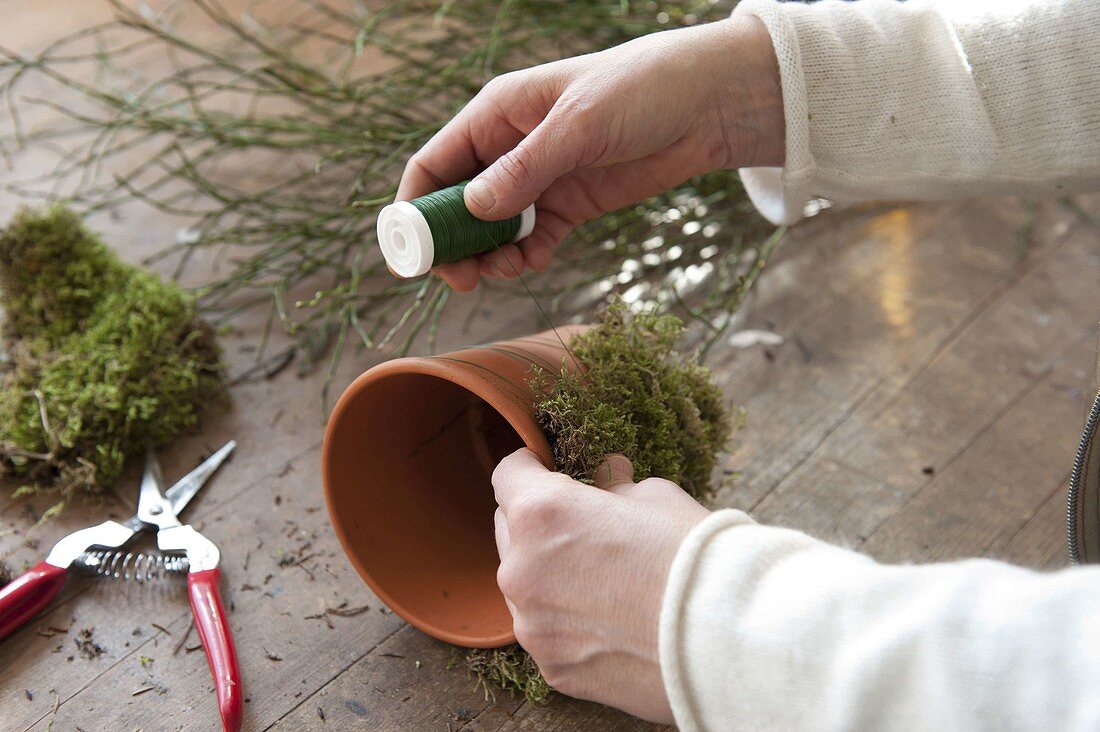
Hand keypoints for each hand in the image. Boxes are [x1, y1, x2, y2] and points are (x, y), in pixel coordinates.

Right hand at [397, 15, 782, 290]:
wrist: (706, 104)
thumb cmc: (640, 90)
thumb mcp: (579, 125)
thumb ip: (525, 168)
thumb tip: (474, 209)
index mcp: (496, 114)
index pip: (434, 164)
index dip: (415, 209)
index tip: (414, 254)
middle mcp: (509, 147)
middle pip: (456, 204)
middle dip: (453, 244)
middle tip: (462, 280)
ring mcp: (539, 178)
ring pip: (492, 229)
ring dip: (489, 256)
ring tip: (504, 271)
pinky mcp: (570, 204)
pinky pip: (532, 239)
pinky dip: (526, 256)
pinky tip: (534, 261)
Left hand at [491, 449, 709, 721]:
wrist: (726, 637)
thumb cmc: (692, 555)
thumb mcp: (653, 496)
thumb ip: (612, 487)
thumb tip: (604, 479)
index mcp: (541, 514)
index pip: (507, 474)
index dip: (529, 468)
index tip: (545, 471)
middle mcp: (521, 568)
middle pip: (508, 530)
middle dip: (537, 524)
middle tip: (583, 527)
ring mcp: (532, 624)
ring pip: (525, 586)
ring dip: (549, 575)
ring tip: (604, 581)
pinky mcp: (551, 666)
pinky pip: (547, 631)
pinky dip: (567, 622)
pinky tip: (611, 621)